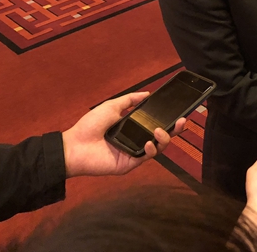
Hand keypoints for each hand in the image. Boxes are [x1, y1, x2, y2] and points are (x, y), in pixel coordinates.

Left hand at [62, 92, 183, 177]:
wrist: (75, 145)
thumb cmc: (90, 125)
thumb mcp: (112, 106)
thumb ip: (130, 100)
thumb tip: (147, 93)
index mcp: (133, 126)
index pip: (155, 123)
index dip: (168, 119)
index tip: (178, 112)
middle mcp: (136, 139)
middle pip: (161, 136)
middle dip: (174, 130)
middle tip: (181, 121)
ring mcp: (134, 152)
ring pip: (158, 148)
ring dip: (163, 139)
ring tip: (159, 131)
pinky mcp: (130, 163)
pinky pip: (146, 157)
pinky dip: (151, 150)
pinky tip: (149, 143)